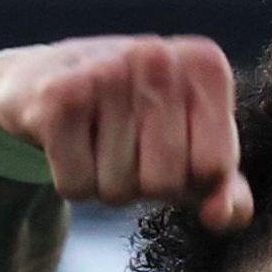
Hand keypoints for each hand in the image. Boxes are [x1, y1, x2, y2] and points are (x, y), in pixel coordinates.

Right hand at [0, 35, 252, 232]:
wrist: (46, 80)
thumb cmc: (138, 121)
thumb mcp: (193, 151)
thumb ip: (226, 192)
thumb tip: (220, 216)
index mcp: (205, 65)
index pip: (214, 168)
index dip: (190, 178)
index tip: (172, 146)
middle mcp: (157, 56)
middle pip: (165, 183)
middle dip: (144, 183)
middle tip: (127, 143)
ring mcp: (105, 71)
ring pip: (118, 190)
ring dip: (106, 181)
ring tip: (97, 137)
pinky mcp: (58, 96)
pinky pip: (77, 186)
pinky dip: (72, 180)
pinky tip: (68, 138)